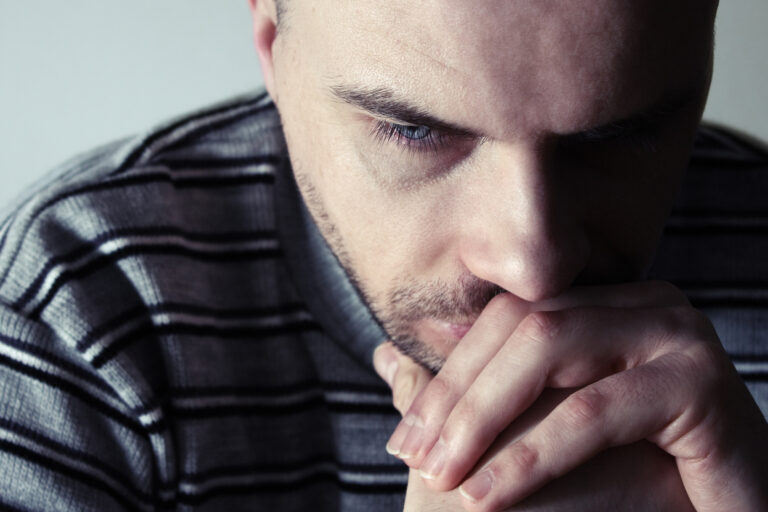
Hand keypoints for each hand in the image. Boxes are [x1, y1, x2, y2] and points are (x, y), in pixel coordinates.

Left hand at [377, 281, 767, 510]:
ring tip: (442, 478)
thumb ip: (470, 395)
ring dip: (482, 419)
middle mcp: (641, 304)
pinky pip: (596, 411)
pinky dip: (532, 455)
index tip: (404, 433)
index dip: (448, 373)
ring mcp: (675, 333)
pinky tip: (486, 497)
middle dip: (457, 395)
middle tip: (412, 457)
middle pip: (522, 325)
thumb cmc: (633, 479)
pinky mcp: (703, 382)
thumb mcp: (538, 431)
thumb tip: (386, 360)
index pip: (506, 317)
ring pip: (550, 351)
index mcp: (604, 305)